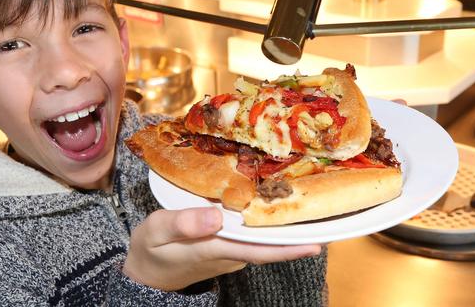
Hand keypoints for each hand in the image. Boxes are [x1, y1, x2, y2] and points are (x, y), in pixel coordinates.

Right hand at [122, 207, 321, 290]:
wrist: (147, 273)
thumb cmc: (152, 249)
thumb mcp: (156, 231)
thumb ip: (183, 223)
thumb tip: (215, 215)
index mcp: (216, 247)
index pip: (260, 250)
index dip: (289, 247)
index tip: (316, 243)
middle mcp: (231, 252)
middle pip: (271, 244)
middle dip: (299, 232)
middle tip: (327, 212)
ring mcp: (232, 251)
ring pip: (265, 238)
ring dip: (287, 225)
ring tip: (309, 201)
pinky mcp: (229, 246)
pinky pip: (255, 235)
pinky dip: (269, 222)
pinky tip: (276, 202)